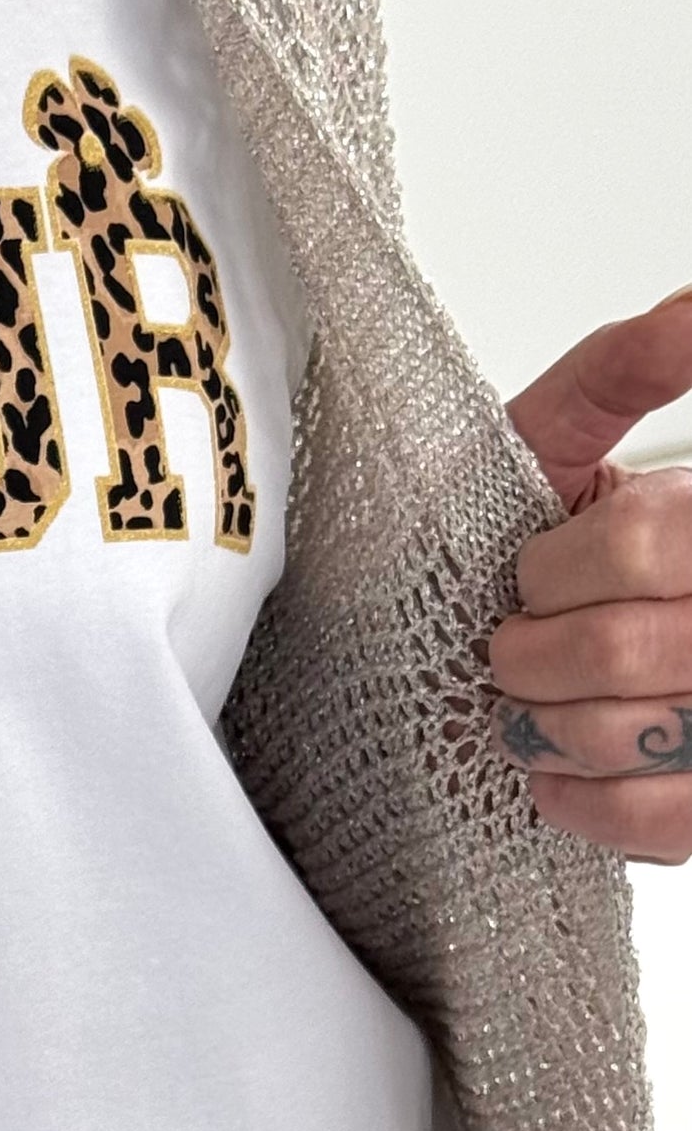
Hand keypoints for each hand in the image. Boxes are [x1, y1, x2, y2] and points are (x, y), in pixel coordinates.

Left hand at [492, 285, 691, 861]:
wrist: (461, 651)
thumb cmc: (512, 540)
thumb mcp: (557, 435)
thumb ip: (619, 370)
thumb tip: (690, 309)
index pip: (649, 543)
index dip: (562, 568)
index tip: (530, 575)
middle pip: (631, 644)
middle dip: (536, 652)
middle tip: (509, 648)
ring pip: (641, 732)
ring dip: (550, 726)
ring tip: (529, 707)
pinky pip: (667, 820)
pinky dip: (588, 802)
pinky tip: (559, 772)